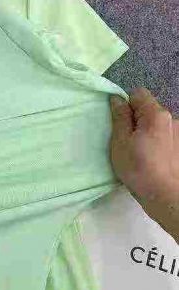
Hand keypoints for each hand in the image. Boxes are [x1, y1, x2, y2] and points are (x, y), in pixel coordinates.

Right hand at [109, 87, 178, 242]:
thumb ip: (120, 117)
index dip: (125, 104)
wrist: (166, 196)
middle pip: (148, 109)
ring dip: (147, 131)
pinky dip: (156, 142)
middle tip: (126, 140)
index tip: (119, 123)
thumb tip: (117, 100)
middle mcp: (172, 119)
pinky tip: (152, 159)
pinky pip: (164, 135)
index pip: (138, 93)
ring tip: (140, 152)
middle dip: (136, 119)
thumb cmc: (138, 168)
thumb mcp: (120, 142)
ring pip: (156, 123)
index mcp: (156, 114)